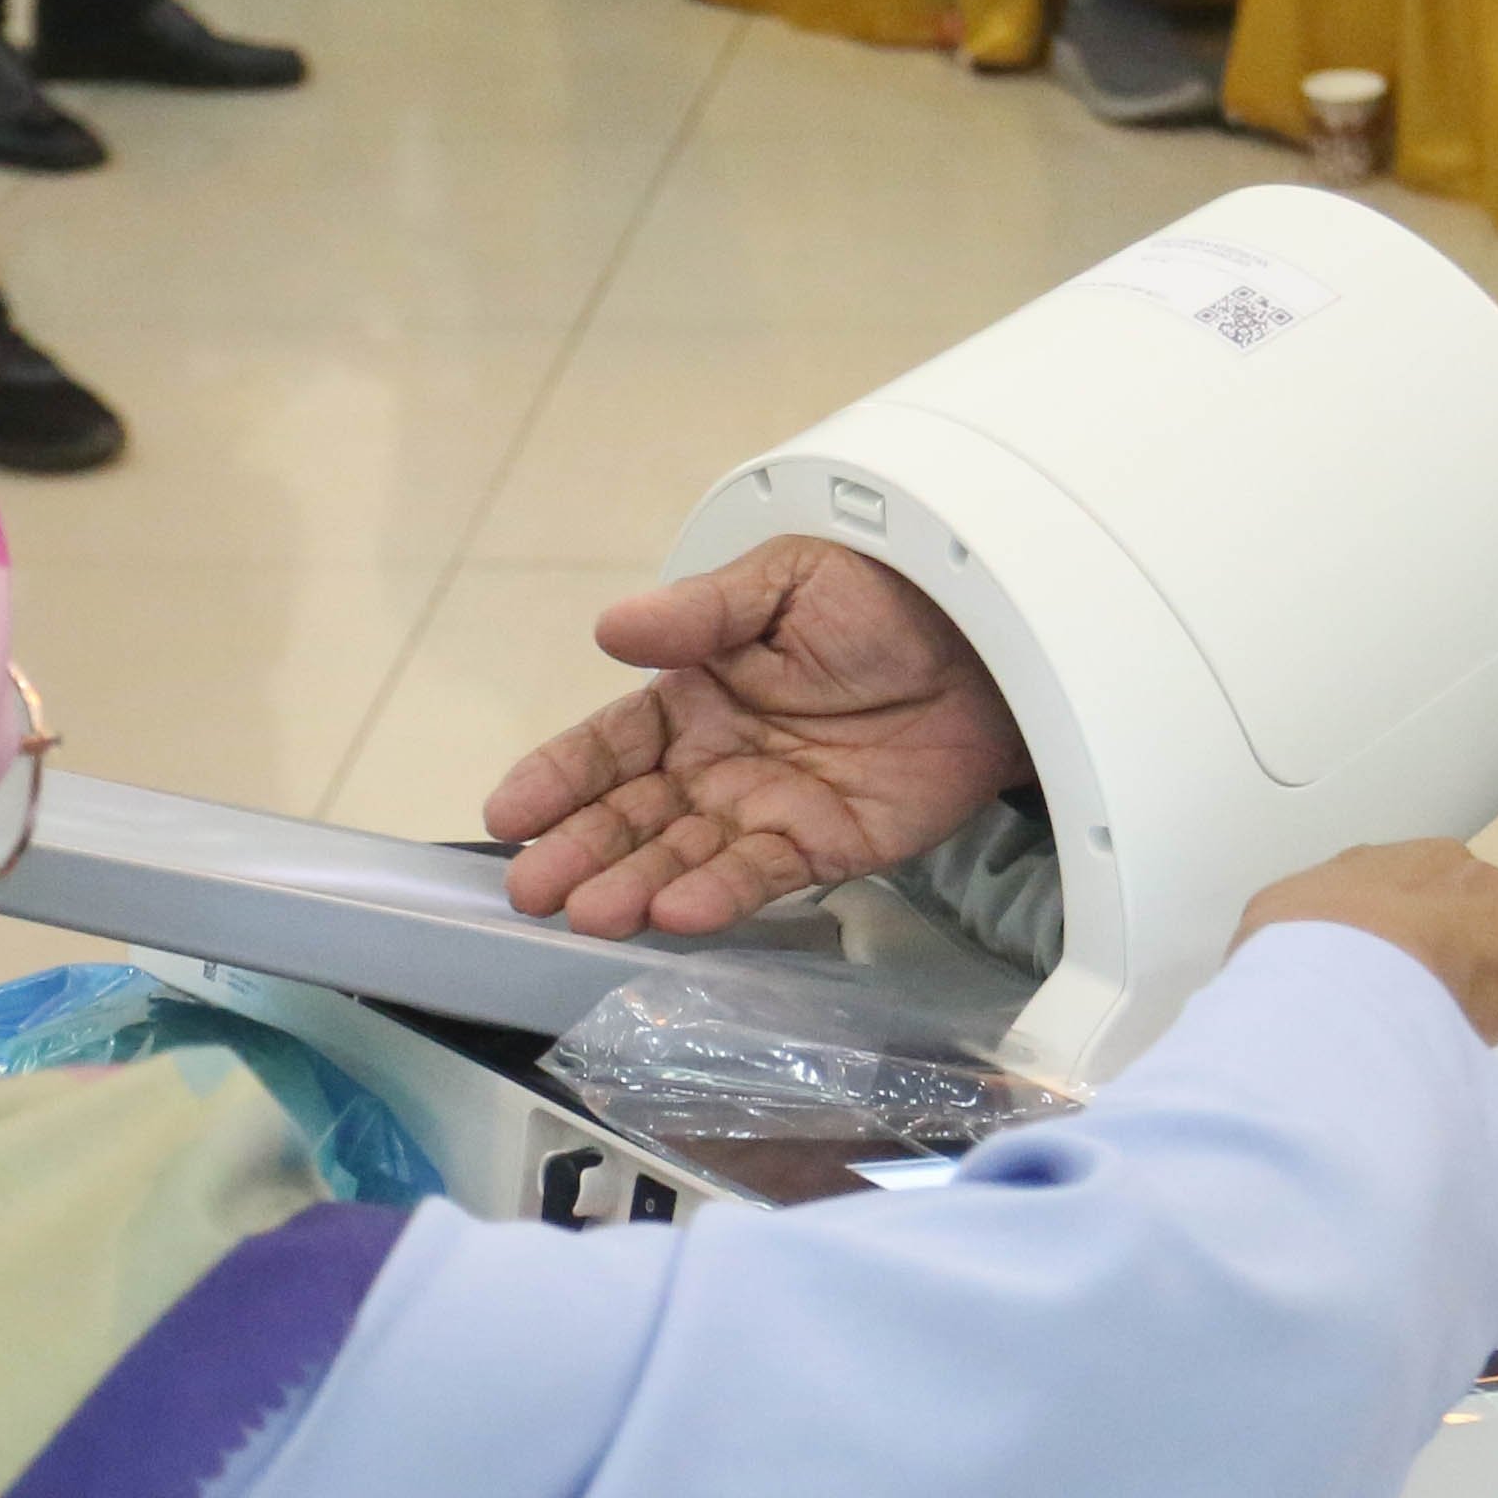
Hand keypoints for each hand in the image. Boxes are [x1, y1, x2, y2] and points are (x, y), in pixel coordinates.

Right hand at [490, 534, 1030, 934]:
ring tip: (594, 912)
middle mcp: (717, 764)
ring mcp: (766, 811)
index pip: (608, 746)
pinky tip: (675, 912)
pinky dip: (719, 896)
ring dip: (635, 886)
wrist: (990, 637)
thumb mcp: (781, 584)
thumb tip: (611, 628)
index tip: (507, 814)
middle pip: (633, 816)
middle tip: (532, 889)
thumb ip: (699, 616)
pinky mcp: (826, 848)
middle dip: (579, 853)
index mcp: (694, 696)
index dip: (556, 779)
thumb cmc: (880, 596)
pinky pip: (763, 877)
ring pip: (684, 857)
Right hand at [1236, 841, 1497, 1123]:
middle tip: (1472, 1092)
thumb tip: (1283, 1043)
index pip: (1424, 932)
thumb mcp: (1267, 970)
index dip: (1431, 996)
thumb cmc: (1295, 969)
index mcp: (1378, 878)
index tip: (1422, 1046)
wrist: (1330, 962)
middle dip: (1486, 1023)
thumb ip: (1290, 993)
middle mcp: (1449, 881)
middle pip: (1487, 952)